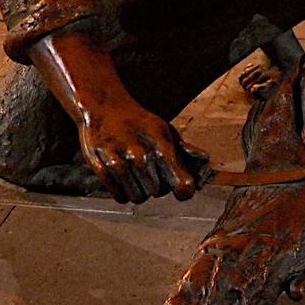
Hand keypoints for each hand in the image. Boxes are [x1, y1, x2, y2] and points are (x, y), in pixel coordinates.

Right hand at [78, 105, 205, 203]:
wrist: (105, 107)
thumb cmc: (139, 122)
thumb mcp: (164, 129)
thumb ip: (184, 149)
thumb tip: (204, 160)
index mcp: (161, 145)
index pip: (182, 184)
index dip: (183, 190)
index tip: (180, 188)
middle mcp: (141, 155)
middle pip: (157, 192)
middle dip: (156, 185)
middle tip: (149, 170)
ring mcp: (119, 161)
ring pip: (138, 198)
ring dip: (138, 190)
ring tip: (135, 173)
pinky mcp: (100, 167)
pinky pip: (119, 196)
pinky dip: (122, 192)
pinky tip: (123, 177)